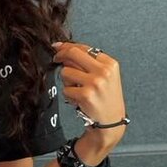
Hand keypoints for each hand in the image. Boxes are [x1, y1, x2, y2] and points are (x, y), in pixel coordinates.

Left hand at [52, 41, 126, 160]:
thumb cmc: (106, 98)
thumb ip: (89, 62)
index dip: (67, 46)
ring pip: (65, 72)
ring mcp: (95, 83)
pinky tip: (78, 100)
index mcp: (109, 63)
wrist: (111, 121)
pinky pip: (65, 89)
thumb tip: (64, 48)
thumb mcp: (106, 76)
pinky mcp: (85, 95)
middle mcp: (103, 71)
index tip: (58, 47)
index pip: (83, 48)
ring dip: (66, 81)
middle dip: (60, 55)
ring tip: (77, 89)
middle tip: (55, 59)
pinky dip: (68, 95)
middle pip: (73, 54)